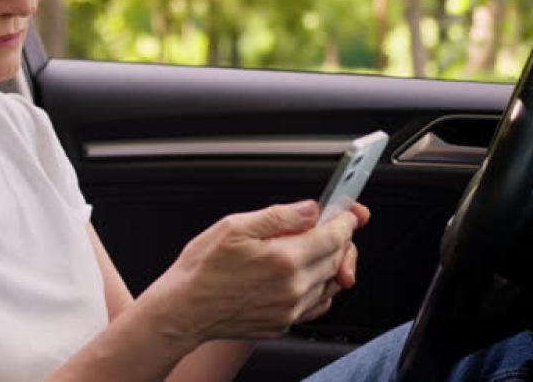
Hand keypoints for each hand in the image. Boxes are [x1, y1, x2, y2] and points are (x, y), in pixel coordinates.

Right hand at [147, 199, 364, 344]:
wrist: (184, 309)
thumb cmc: (202, 268)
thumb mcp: (234, 226)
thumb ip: (278, 216)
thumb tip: (310, 209)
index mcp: (284, 259)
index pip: (334, 236)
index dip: (346, 219)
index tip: (348, 211)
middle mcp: (293, 287)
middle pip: (337, 258)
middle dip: (340, 238)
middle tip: (333, 224)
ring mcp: (290, 309)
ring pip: (331, 282)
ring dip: (331, 262)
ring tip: (317, 246)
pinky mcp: (284, 323)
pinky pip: (317, 304)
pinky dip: (321, 287)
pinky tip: (307, 274)